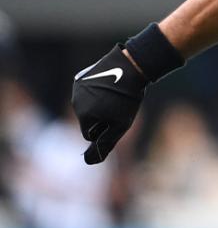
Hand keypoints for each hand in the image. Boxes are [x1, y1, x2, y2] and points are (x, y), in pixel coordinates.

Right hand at [72, 46, 147, 163]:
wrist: (132, 66)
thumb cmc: (128, 98)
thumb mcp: (121, 124)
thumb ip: (105, 144)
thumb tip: (89, 162)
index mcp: (83, 115)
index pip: (89, 134)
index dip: (105, 129)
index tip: (117, 118)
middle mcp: (75, 102)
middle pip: (87, 119)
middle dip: (100, 116)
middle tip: (118, 105)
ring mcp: (76, 88)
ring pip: (86, 105)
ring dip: (98, 103)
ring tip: (116, 93)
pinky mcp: (81, 77)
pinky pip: (87, 91)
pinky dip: (96, 91)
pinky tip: (111, 84)